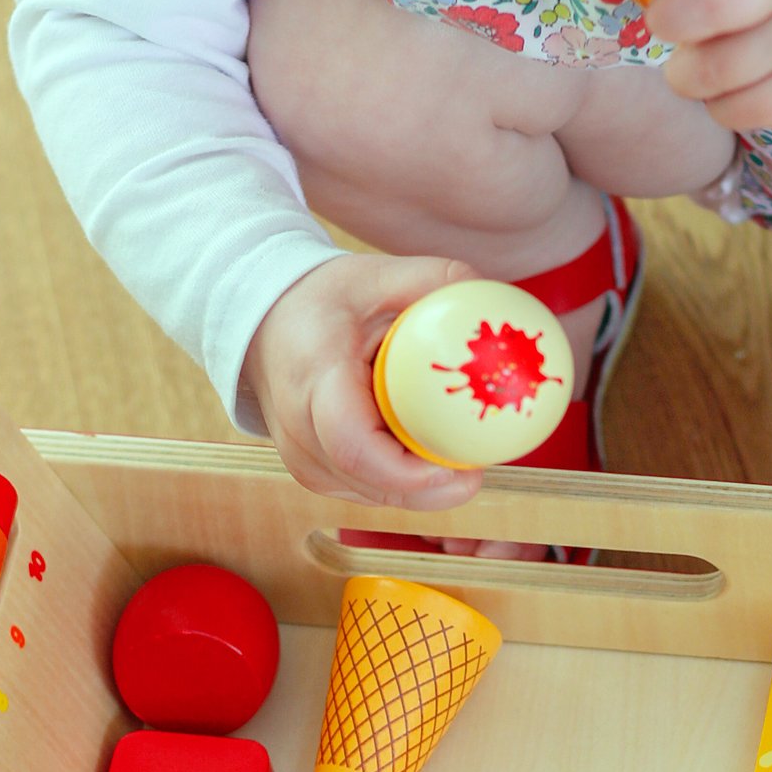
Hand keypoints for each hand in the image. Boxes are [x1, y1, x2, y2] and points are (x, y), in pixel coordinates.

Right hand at [244, 254, 483, 510]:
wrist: (267, 323)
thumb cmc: (326, 299)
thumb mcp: (383, 276)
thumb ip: (443, 283)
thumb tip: (504, 308)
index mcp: (315, 375)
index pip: (354, 444)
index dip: (408, 470)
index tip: (459, 467)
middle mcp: (299, 428)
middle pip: (372, 481)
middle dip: (433, 486)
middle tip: (479, 466)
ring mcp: (302, 458)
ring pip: (375, 495)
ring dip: (421, 486)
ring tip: (456, 452)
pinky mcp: (314, 473)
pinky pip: (369, 492)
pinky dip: (403, 481)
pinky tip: (424, 452)